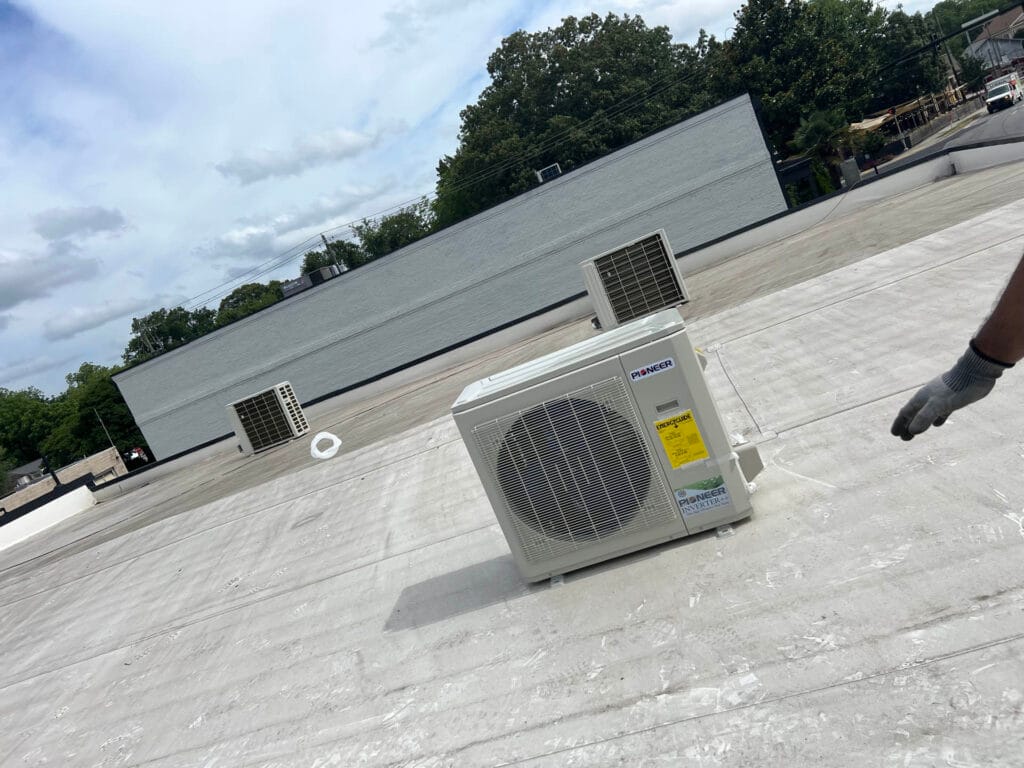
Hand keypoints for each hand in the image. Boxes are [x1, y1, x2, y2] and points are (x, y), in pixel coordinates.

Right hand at [891, 343, 1009, 440]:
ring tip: (917, 432)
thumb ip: (924, 417)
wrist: (974, 373)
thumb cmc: (955, 389)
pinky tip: (938, 423)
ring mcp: (939, 398)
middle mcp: (927, 398)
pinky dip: (935, 419)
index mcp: (921, 399)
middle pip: (913, 414)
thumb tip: (912, 431)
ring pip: (925, 413)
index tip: (895, 434)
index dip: (900, 424)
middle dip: (907, 426)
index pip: (906, 413)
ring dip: (919, 423)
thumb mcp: (938, 405)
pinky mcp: (951, 400)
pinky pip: (939, 412)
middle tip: (904, 438)